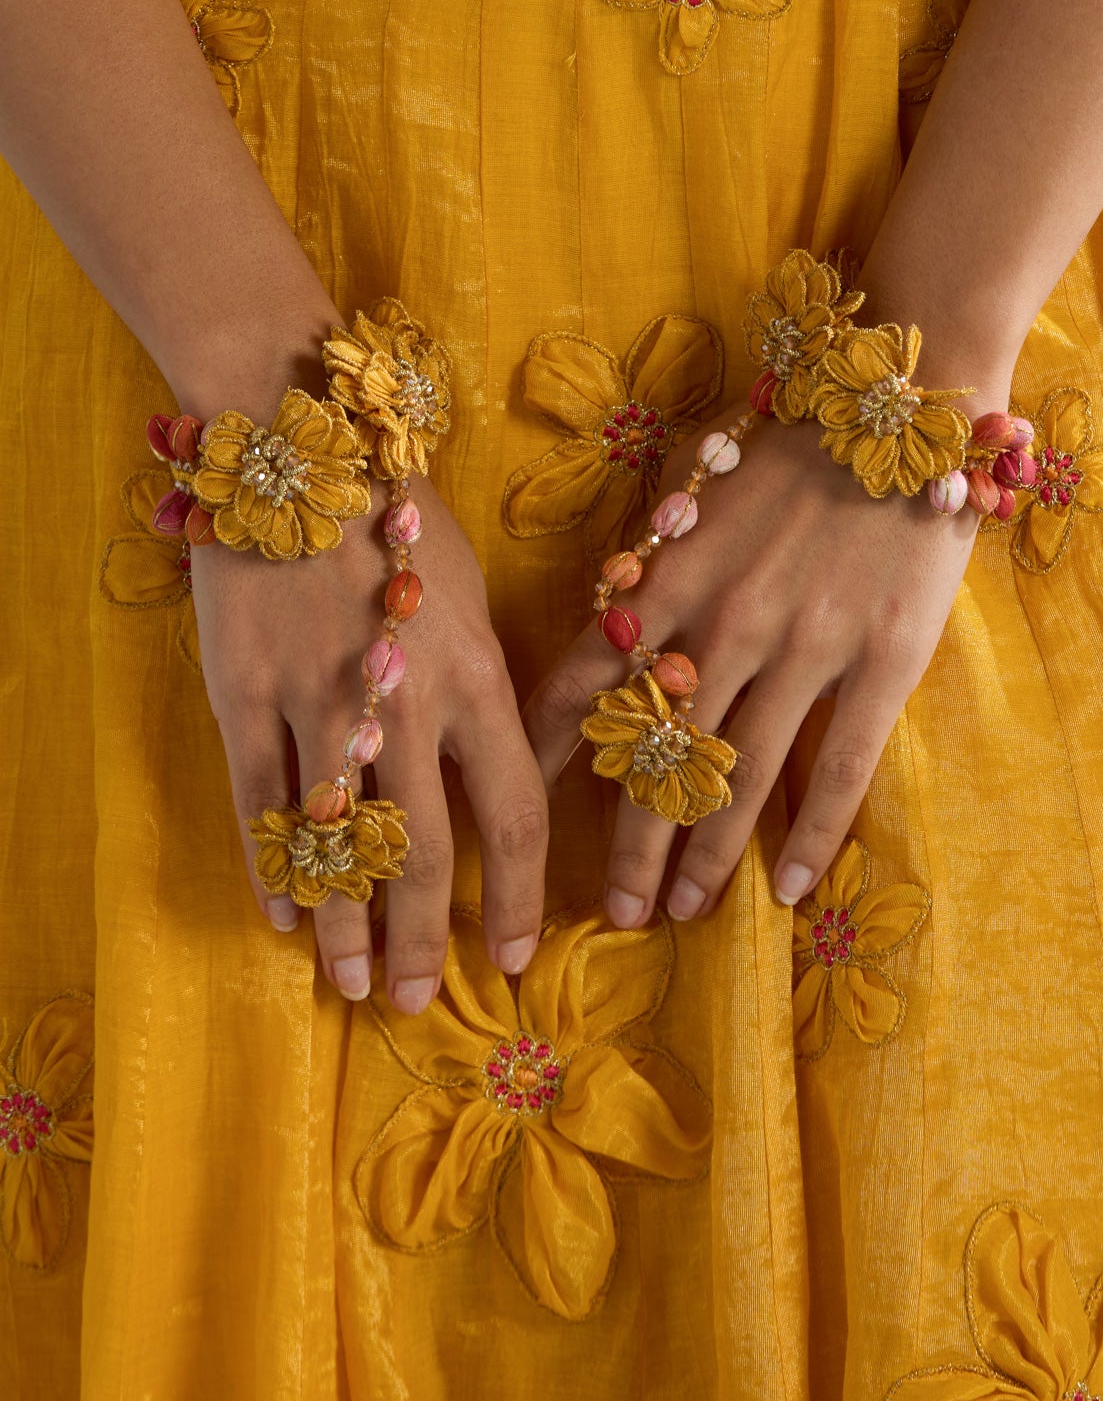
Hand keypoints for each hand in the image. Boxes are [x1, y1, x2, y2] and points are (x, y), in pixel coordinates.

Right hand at [191, 473, 548, 1008]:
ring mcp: (318, 700)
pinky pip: (260, 802)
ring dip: (347, 927)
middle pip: (423, 852)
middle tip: (414, 1000)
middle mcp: (405, 701)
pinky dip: (274, 868)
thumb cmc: (398, 513)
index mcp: (478, 675)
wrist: (295, 442)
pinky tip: (285, 917)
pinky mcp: (243, 692)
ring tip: (351, 985)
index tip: (517, 954)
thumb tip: (500, 769)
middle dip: (423, 940)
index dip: (520, 899)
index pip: (514, 817)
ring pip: (338, 842)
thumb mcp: (469, 593)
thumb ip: (485, 686)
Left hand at [524, 402, 1001, 927]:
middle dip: (629, 845)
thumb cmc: (787, 444)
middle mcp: (721, 623)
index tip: (523, 812)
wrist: (899, 402)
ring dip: (705, 855)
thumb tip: (607, 630)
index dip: (549, 754)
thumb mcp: (693, 489)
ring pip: (740, 778)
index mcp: (666, 578)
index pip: (583, 681)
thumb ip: (651, 564)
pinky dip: (811, 836)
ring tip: (683, 910)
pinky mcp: (882, 660)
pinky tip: (787, 887)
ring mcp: (804, 646)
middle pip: (658, 758)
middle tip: (616, 913)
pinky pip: (841, 768)